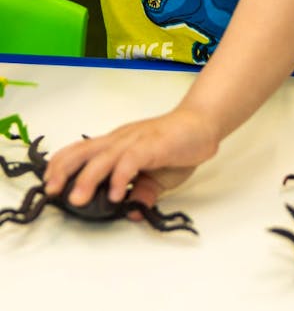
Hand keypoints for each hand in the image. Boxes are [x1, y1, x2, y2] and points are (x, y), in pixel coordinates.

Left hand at [44, 106, 217, 214]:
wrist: (201, 125)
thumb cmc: (177, 146)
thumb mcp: (157, 177)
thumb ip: (144, 193)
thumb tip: (132, 211)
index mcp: (117, 145)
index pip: (82, 150)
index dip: (62, 163)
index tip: (49, 182)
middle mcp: (120, 140)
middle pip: (85, 152)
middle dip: (64, 170)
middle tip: (52, 191)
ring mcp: (135, 141)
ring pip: (104, 158)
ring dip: (88, 178)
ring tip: (77, 199)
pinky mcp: (152, 145)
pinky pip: (131, 161)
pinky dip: (121, 177)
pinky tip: (117, 195)